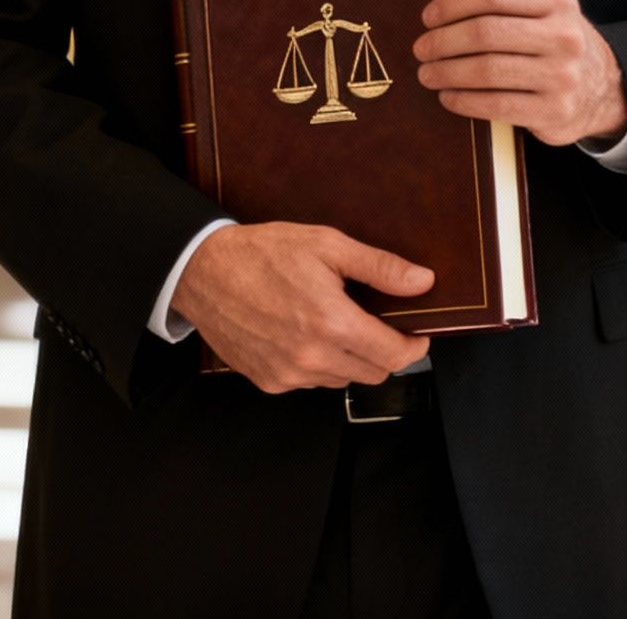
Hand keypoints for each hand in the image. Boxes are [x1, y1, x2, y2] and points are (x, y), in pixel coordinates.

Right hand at [170, 222, 432, 392]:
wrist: (203, 272)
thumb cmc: (263, 253)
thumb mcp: (328, 245)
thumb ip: (380, 267)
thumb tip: (423, 281)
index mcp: (332, 323)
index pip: (394, 355)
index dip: (413, 346)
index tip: (415, 334)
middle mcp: (312, 357)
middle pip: (374, 373)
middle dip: (383, 351)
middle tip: (373, 322)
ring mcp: (288, 374)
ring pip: (343, 380)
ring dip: (350, 359)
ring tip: (334, 324)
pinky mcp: (269, 382)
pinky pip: (311, 383)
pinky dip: (318, 365)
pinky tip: (305, 335)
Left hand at [414, 0, 626, 147]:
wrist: (604, 90)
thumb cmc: (556, 47)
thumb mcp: (547, 14)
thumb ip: (506, 6)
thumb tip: (441, 14)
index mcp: (558, 2)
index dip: (453, 4)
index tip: (429, 17)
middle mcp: (564, 37)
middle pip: (485, 33)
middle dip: (443, 42)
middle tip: (422, 49)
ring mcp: (561, 76)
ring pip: (486, 71)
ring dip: (446, 72)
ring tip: (428, 74)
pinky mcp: (553, 111)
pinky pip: (495, 105)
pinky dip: (463, 100)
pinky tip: (449, 96)